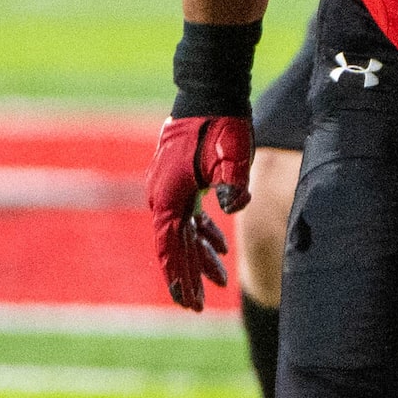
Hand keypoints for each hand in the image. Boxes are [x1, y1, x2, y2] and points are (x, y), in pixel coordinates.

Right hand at [146, 115, 252, 309]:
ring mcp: (171, 188)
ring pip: (184, 233)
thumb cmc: (221, 124)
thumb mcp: (231, 156)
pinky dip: (204, 233)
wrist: (209, 91)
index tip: (189, 304)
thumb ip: (232, 184)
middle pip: (176, 247)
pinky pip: (190, 216)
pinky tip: (221, 247)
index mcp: (169, 198)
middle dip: (188, 276)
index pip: (172, 249)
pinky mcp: (182, 180)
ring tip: (219, 281)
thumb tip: (234, 208)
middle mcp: (163, 197)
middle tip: (198, 307)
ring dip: (200, 256)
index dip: (180, 279)